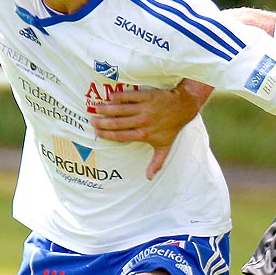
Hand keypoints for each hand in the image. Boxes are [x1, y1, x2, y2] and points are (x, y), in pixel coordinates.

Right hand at [90, 82, 208, 179]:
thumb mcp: (164, 147)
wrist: (183, 108)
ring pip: (122, 109)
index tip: (97, 132)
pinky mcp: (148, 96)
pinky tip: (110, 97)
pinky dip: (120, 96)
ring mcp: (145, 109)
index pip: (121, 136)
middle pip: (118, 123)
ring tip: (97, 108)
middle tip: (92, 120)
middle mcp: (143, 122)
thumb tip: (149, 178)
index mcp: (144, 135)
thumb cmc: (171, 128)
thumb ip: (156, 162)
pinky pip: (131, 96)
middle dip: (103, 122)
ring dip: (108, 108)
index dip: (107, 134)